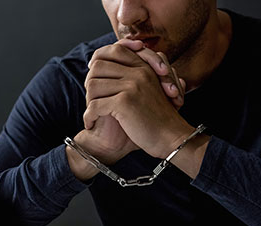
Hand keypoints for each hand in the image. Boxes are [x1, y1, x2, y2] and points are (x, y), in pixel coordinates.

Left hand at [84, 43, 193, 158]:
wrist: (172, 138)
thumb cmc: (160, 120)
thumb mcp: (154, 92)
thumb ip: (140, 79)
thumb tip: (122, 71)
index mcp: (145, 68)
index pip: (115, 50)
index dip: (99, 60)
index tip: (93, 75)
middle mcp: (139, 72)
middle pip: (98, 66)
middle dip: (90, 83)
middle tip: (91, 98)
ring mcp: (132, 86)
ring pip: (93, 85)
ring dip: (88, 101)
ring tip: (92, 113)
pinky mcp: (125, 102)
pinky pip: (95, 105)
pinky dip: (88, 116)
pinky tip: (90, 124)